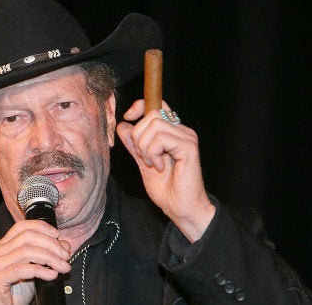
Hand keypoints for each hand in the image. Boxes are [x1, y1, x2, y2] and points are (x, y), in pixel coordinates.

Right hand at [0, 220, 70, 303]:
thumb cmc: (13, 292)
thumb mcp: (34, 272)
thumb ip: (46, 257)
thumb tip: (64, 246)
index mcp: (4, 245)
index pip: (22, 226)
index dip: (42, 227)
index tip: (57, 235)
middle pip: (28, 236)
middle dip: (51, 244)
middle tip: (65, 256)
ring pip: (26, 251)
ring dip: (50, 258)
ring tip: (62, 267)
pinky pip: (21, 269)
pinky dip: (40, 271)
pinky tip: (51, 275)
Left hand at [116, 99, 214, 241]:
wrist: (180, 208)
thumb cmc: (166, 189)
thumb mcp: (143, 162)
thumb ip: (134, 144)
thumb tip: (123, 125)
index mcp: (172, 132)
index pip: (157, 104)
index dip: (139, 106)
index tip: (128, 118)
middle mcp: (181, 131)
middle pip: (150, 114)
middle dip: (138, 136)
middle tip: (143, 157)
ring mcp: (186, 137)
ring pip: (154, 125)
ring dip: (145, 147)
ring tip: (152, 163)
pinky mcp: (189, 147)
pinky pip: (161, 138)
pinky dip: (153, 153)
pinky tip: (160, 166)